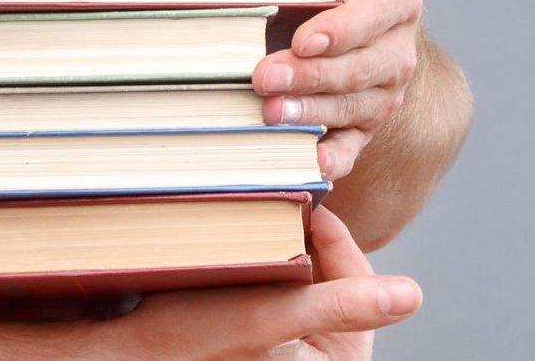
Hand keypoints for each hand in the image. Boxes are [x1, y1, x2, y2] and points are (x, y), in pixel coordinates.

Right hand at [110, 207, 413, 359]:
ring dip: (277, 241)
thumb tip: (411, 296)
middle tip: (274, 195)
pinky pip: (275, 283)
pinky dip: (260, 258)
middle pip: (327, 272)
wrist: (123, 356)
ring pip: (299, 273)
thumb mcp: (269, 318)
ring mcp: (292, 342)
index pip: (352, 273)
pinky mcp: (263, 333)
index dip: (328, 228)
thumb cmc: (187, 344)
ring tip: (253, 211)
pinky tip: (236, 237)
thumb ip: (343, 305)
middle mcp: (322, 353)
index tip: (300, 190)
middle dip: (301, 234)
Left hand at [237, 0, 422, 182]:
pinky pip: (357, 145)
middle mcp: (399, 43)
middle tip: (265, 78)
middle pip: (363, 66)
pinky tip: (313, 166)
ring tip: (269, 114)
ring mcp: (387, 87)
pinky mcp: (368, 120)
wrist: (352, 6)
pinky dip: (337, 158)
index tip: (306, 37)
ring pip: (356, 106)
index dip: (344, 27)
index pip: (378, 9)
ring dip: (313, 114)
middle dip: (313, 75)